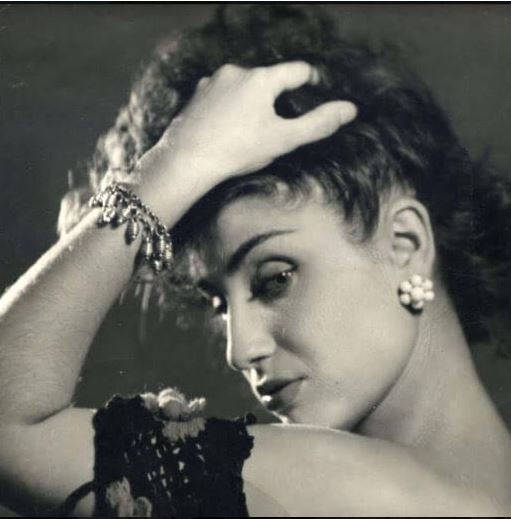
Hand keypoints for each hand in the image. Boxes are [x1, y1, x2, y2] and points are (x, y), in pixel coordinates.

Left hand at [136, 61, 355, 213]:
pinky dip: (231, 107)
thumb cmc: (237, 150)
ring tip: (250, 131)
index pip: (298, 71)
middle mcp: (236, 71)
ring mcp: (213, 81)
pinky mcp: (197, 95)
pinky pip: (223, 95)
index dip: (312, 80)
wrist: (187, 161)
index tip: (317, 89)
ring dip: (253, 102)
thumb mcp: (283, 140)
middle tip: (279, 126)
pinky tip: (228, 129)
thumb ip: (318, 123)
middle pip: (269, 80)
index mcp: (261, 79)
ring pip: (244, 87)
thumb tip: (350, 109)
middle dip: (278, 99)